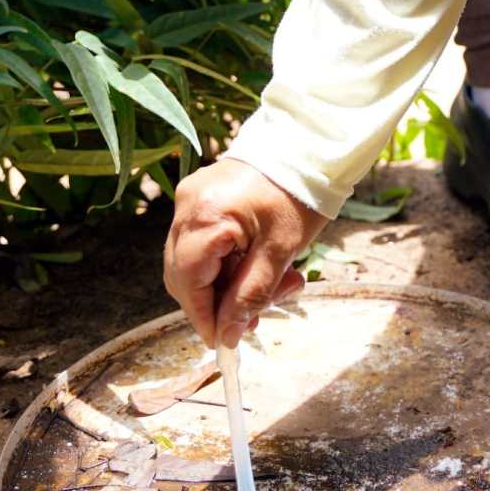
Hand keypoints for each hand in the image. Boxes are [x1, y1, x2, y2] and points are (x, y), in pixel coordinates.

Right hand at [164, 159, 326, 348]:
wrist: (306, 148)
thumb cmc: (298, 194)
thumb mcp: (280, 253)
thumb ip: (250, 295)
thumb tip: (226, 335)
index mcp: (207, 215)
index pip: (187, 282)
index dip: (202, 316)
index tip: (221, 342)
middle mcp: (187, 205)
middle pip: (183, 274)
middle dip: (216, 303)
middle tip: (252, 321)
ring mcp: (189, 198)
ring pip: (192, 262)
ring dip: (225, 285)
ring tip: (270, 290)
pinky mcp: (199, 196)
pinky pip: (201, 242)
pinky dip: (225, 263)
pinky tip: (256, 268)